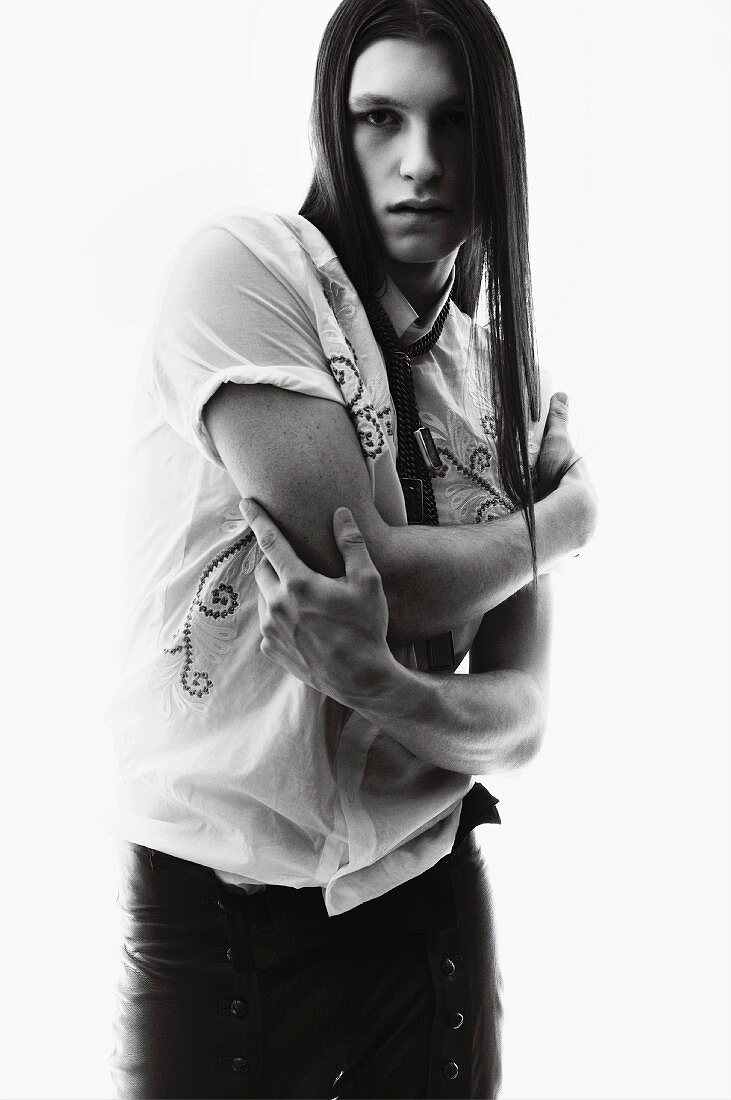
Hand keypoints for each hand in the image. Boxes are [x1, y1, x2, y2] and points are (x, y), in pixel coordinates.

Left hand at [242, 500, 397, 705]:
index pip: (270, 541)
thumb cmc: (368, 629)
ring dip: (279, 591)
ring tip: (309, 601)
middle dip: (276, 563)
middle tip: (301, 569)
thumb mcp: (368, 582)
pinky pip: (268, 623)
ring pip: (265, 596)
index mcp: (299, 583)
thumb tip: (340, 513)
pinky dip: (281, 617)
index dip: (258, 518)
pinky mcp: (270, 648)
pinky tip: (306, 625)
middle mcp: (278, 604)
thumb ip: (352, 544)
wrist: (361, 680)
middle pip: (264, 569)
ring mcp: (271, 629)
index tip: (245, 502)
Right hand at [537, 392, 597, 548]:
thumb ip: (559, 420)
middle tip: (544, 514)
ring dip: (560, 538)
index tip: (552, 489)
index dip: (565, 489)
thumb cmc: (563, 477)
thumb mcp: (557, 443)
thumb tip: (562, 394)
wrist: (568, 516)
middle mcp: (589, 517)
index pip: (577, 490)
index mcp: (587, 491)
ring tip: (540, 538)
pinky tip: (545, 559)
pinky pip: (561, 555)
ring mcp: (580, 539)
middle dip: (564, 517)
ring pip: (571, 537)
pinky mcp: (568, 555)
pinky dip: (554, 556)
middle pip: (575, 515)